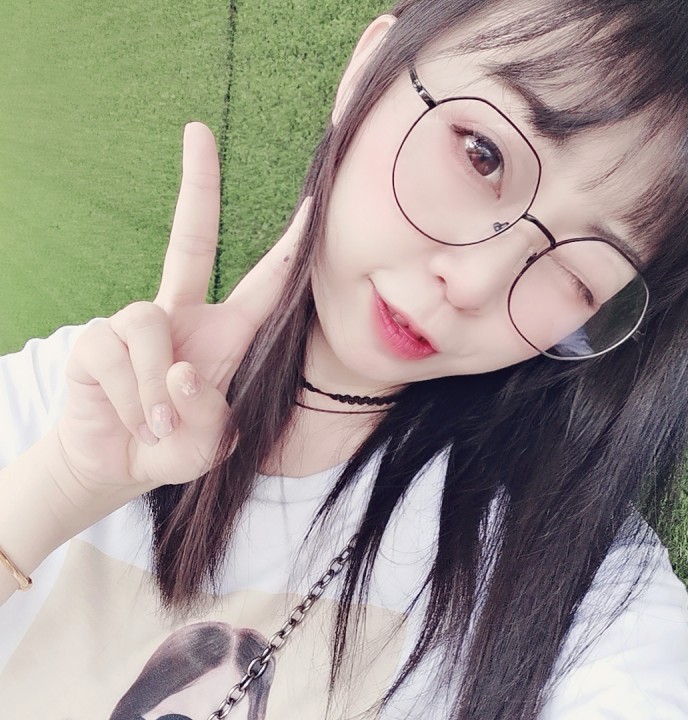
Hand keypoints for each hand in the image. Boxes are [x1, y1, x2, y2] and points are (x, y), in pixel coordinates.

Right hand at [56, 123, 309, 505]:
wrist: (117, 466)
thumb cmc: (173, 448)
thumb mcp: (211, 442)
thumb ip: (210, 415)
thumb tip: (182, 370)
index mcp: (226, 335)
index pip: (264, 283)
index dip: (289, 247)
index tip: (313, 205)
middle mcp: (182, 315)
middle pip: (191, 238)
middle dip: (198, 185)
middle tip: (199, 132)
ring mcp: (136, 322)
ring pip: (152, 327)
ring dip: (159, 391)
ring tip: (157, 424)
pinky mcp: (96, 339)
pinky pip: (119, 355)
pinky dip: (133, 398)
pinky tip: (133, 417)